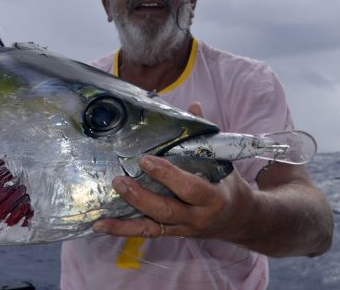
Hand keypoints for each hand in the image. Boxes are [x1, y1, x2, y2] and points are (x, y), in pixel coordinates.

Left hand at [92, 100, 254, 240]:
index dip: (167, 175)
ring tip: (103, 209)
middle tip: (119, 180)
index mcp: (213, 197)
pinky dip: (122, 230)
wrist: (237, 219)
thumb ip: (205, 136)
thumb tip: (193, 105)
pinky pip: (145, 233)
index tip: (146, 160)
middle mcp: (197, 217)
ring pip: (152, 226)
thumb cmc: (225, 184)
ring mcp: (182, 228)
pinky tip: (101, 225)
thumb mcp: (222, 161)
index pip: (189, 187)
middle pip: (166, 210)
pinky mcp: (171, 233)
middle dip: (141, 197)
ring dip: (125, 219)